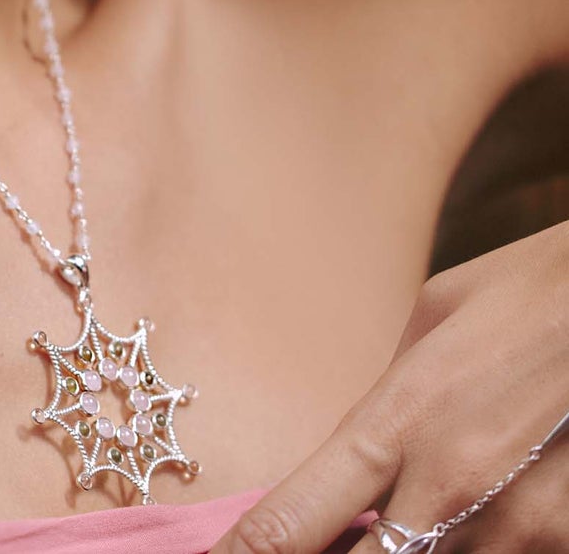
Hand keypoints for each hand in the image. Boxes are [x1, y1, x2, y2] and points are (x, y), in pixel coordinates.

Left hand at [208, 221, 568, 553]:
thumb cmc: (525, 292)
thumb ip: (390, 400)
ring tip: (433, 493)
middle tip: (326, 537)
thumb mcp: (432, 323)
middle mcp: (445, 485)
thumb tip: (360, 453)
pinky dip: (482, 541)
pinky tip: (491, 501)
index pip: (294, 516)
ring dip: (417, 548)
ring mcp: (516, 526)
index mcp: (394, 418)